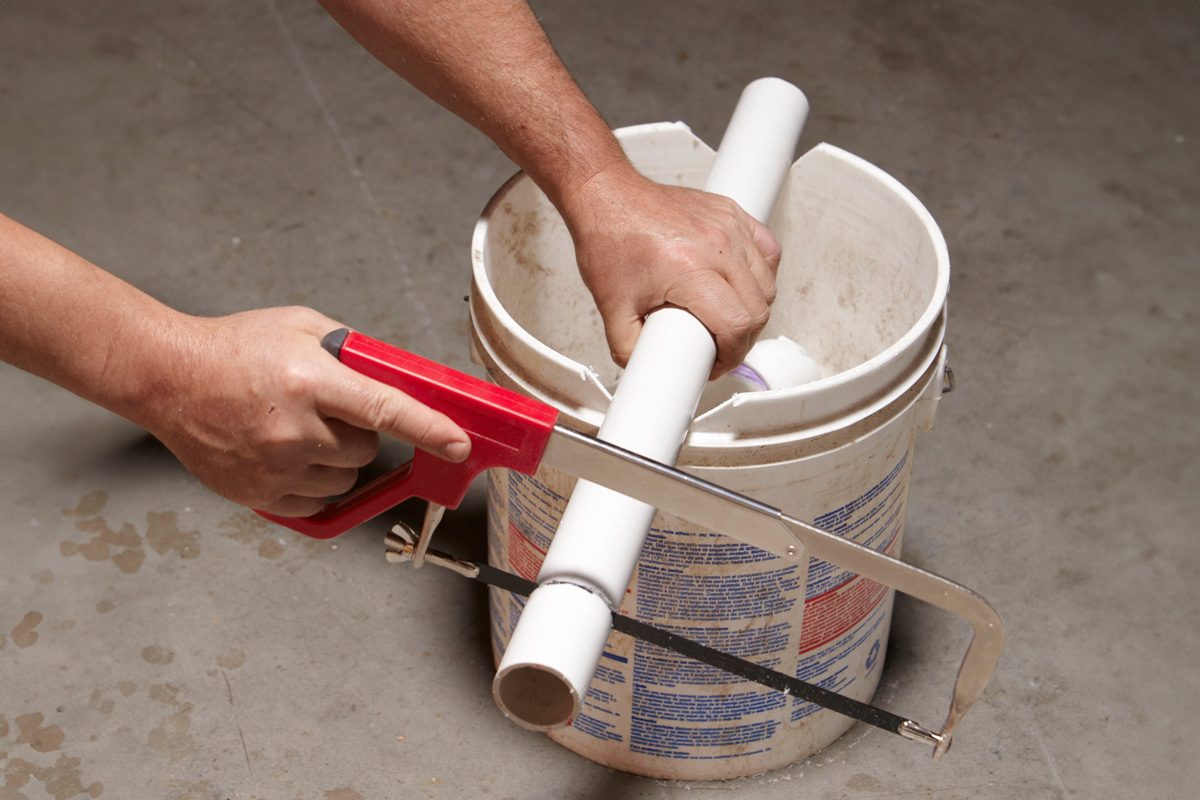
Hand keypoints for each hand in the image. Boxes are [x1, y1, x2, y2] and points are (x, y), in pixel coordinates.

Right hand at [140, 307, 470, 516]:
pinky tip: (289, 456)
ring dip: (338, 461)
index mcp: (310, 382)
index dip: (430, 431)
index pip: (387, 411)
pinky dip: (315, 485)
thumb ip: (354, 353)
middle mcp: (294, 429)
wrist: (168, 377)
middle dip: (360, 433)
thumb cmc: (234, 348)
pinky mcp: (258, 493)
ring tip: (302, 431)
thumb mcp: (304, 327)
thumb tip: (399, 378)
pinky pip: (317, 503)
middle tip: (329, 410)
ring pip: (345, 480)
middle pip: (367, 450)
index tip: (458, 446)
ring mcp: (274, 467)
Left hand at [561, 166, 781, 376]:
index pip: (737, 324)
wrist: (606, 195)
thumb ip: (627, 348)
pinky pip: (767, 249)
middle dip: (742, 338)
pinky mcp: (731, 213)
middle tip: (720, 346)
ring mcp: (728, 225)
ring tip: (727, 318)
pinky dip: (762, 273)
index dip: (731, 354)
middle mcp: (716, 246)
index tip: (717, 362)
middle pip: (758, 309)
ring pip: (767, 282)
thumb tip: (645, 369)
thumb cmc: (609, 237)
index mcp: (689, 270)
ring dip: (753, 308)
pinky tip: (742, 284)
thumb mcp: (612, 307)